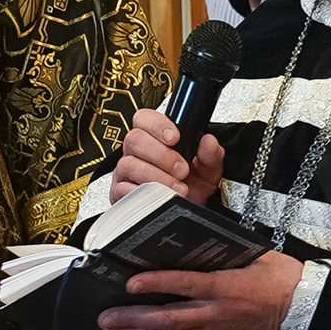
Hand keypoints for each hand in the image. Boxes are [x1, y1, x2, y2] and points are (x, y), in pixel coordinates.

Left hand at [96, 251, 304, 329]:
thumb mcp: (250, 254)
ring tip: (111, 327)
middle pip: (169, 318)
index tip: (132, 283)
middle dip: (134, 319)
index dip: (158, 284)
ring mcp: (214, 327)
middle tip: (106, 317)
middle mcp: (216, 312)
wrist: (300, 307)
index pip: (186, 285)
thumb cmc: (278, 276)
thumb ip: (218, 251)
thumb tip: (187, 241)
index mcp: (226, 286)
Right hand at [107, 108, 225, 204]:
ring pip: (129, 164)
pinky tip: (160, 196)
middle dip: (161, 155)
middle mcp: (136, 151)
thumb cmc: (192, 185)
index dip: (157, 125)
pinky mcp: (120, 193)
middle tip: (181, 169)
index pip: (144, 118)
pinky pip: (123, 189)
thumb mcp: (207, 169)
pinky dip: (143, 193)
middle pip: (135, 139)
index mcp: (153, 137)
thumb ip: (210, 154)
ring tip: (177, 187)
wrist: (186, 211)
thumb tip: (209, 142)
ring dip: (156, 176)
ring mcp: (126, 172)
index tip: (175, 138)